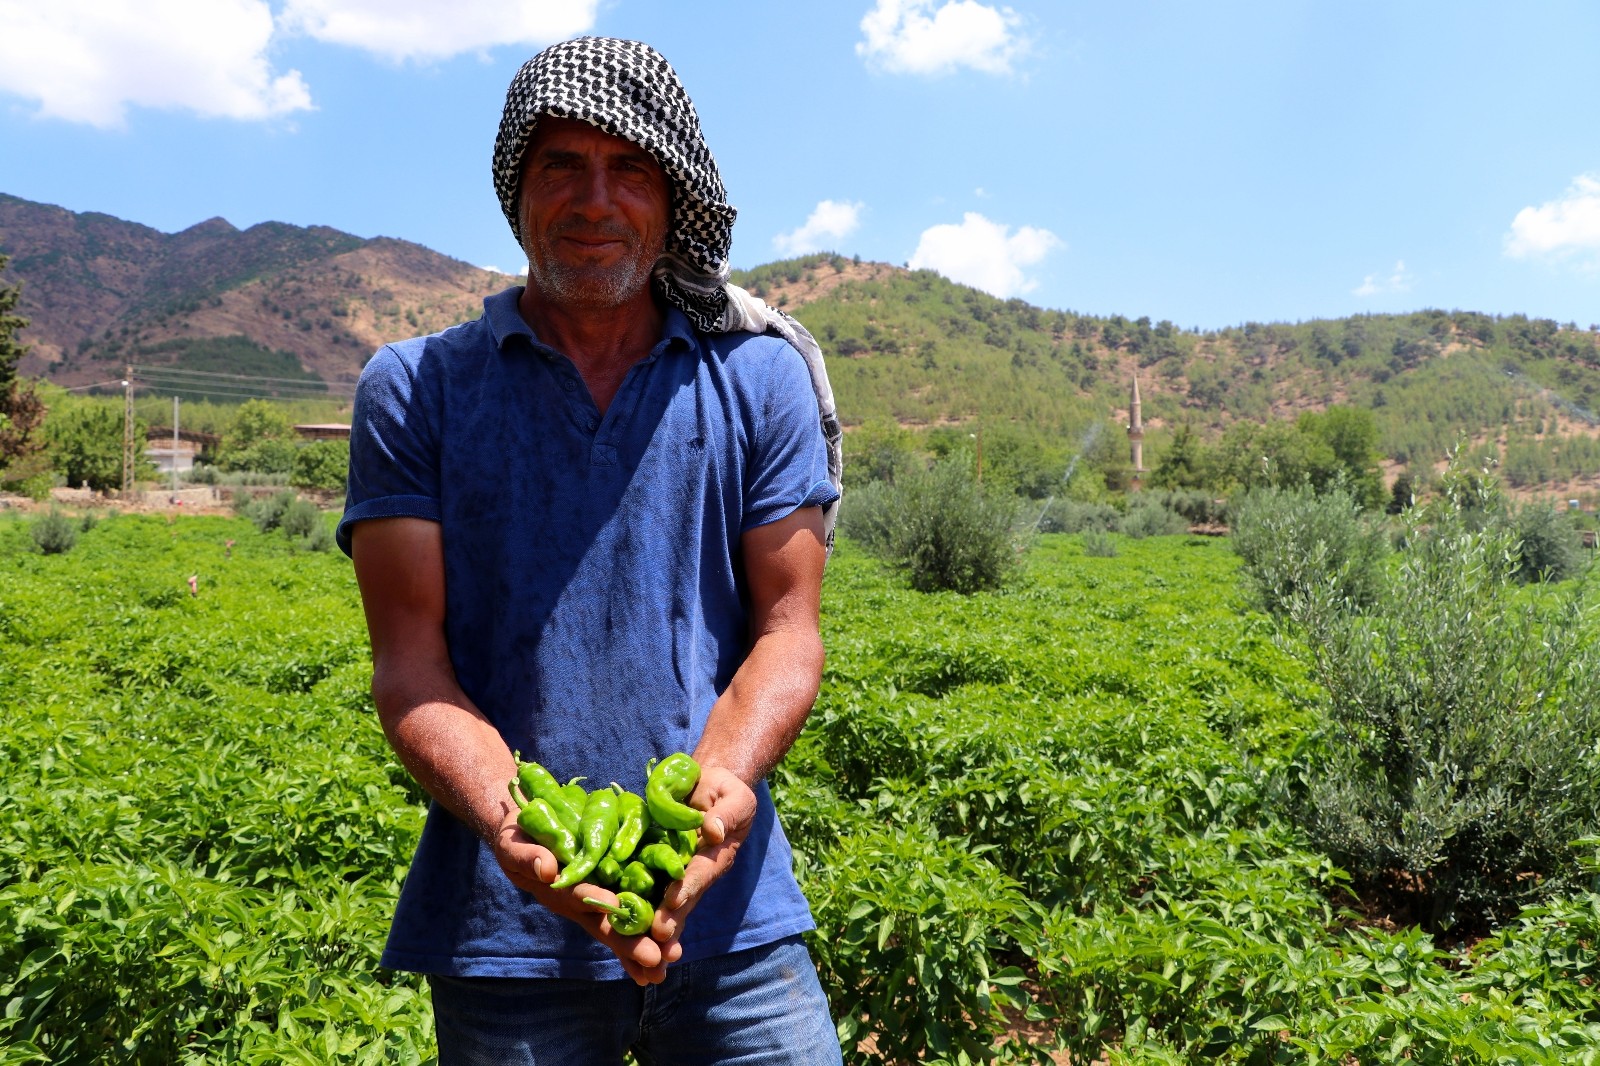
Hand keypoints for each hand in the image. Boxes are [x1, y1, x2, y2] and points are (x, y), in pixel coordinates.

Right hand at [491, 815, 671, 985]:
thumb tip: (548, 870)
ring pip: (625, 922)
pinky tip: (674, 935)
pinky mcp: (615, 880)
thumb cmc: (517, 838)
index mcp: (559, 893)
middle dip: (631, 943)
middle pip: (608, 924)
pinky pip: (636, 900)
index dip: (598, 904)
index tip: (616, 909)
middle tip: (656, 962)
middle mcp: (582, 901)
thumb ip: (528, 858)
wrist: (527, 828)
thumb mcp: (514, 846)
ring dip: (647, 939)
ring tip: (671, 958)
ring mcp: (599, 894)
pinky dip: (654, 916)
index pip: (580, 900)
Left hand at [648, 765, 756, 953]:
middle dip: (671, 920)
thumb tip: (713, 831)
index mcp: (716, 857)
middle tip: (657, 939)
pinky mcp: (656, 867)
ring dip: (654, 926)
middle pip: (682, 900)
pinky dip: (634, 907)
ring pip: (663, 904)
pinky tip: (620, 927)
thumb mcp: (734, 798)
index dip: (687, 887)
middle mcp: (695, 873)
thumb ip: (726, 814)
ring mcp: (675, 874)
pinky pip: (644, 887)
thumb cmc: (726, 793)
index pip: (700, 873)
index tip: (673, 902)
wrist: (708, 788)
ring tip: (643, 949)